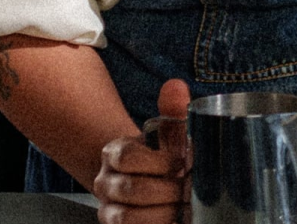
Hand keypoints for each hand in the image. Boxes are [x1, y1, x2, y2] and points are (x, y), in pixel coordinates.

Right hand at [95, 80, 188, 223]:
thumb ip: (172, 111)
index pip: (127, 156)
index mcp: (114, 153)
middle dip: (168, 190)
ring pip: (129, 216)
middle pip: (132, 189)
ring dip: (163, 213)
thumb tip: (175, 86)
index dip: (160, 162)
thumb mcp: (168, 135)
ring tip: (185, 208)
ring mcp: (109, 209)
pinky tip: (176, 219)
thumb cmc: (162, 156)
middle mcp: (106, 183)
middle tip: (190, 189)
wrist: (149, 182)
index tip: (184, 164)